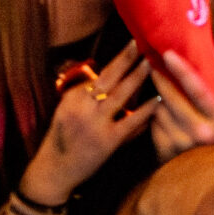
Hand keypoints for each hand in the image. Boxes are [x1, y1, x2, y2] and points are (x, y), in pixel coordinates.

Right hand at [21, 43, 155, 201]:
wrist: (54, 171)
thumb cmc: (64, 141)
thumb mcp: (69, 113)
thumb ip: (88, 98)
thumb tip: (114, 79)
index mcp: (72, 97)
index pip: (99, 75)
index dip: (118, 60)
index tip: (132, 45)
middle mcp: (82, 107)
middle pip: (108, 77)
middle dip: (126, 58)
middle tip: (142, 43)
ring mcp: (94, 123)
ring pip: (120, 94)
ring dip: (137, 77)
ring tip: (152, 63)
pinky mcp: (107, 140)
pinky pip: (131, 121)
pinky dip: (146, 110)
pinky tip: (159, 99)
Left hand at [149, 48, 213, 161]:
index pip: (197, 90)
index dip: (182, 70)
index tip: (167, 53)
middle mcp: (200, 132)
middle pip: (170, 97)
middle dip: (159, 78)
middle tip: (151, 65)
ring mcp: (181, 143)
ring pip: (159, 110)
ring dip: (159, 104)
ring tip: (167, 103)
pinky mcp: (166, 152)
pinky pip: (153, 126)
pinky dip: (156, 122)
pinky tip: (166, 123)